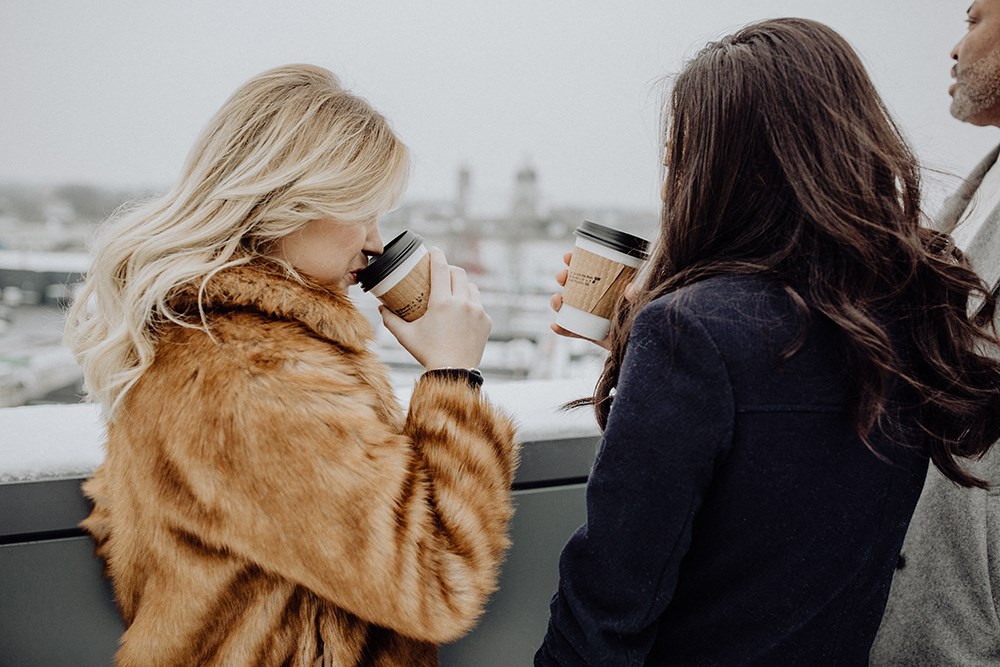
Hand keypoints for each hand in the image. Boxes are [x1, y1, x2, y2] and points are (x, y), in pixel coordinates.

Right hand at [380, 247, 490, 368]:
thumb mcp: (406, 336)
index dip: (437, 256)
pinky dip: (471, 304)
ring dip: (463, 286)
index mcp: (442, 302)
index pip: (441, 269)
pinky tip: (464, 311)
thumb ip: (391, 320)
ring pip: (472, 287)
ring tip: (455, 291)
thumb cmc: (427, 353)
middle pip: (458, 273)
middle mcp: (462, 303)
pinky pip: (479, 305)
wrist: (454, 372)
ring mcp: (477, 311)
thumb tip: (381, 308)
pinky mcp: (485, 321)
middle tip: (443, 272)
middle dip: (450, 269)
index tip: (434, 251)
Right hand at [550, 251, 635, 350]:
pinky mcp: (588, 332)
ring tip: (556, 300)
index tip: (568, 257)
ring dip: (557, 302)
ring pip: (568, 307)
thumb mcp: (640, 304)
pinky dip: (562, 328)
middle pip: (574, 285)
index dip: (576, 261)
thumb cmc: (642, 320)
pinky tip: (555, 326)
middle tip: (562, 277)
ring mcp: (589, 315)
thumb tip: (630, 288)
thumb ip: (637, 296)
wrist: (639, 343)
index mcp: (606, 286)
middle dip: (564, 278)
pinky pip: (571, 330)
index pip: (589, 269)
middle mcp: (595, 299)